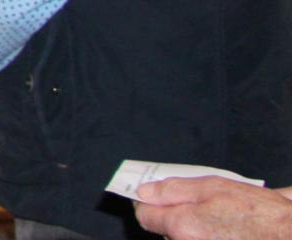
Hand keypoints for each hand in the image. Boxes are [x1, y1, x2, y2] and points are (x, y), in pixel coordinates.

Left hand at [136, 177, 291, 239]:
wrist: (286, 234)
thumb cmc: (255, 211)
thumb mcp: (212, 187)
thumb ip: (173, 189)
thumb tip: (144, 191)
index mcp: (181, 224)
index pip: (145, 215)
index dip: (145, 200)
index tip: (149, 192)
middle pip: (164, 227)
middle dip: (172, 211)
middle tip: (191, 199)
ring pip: (183, 235)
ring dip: (190, 224)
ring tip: (214, 213)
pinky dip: (204, 233)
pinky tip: (222, 226)